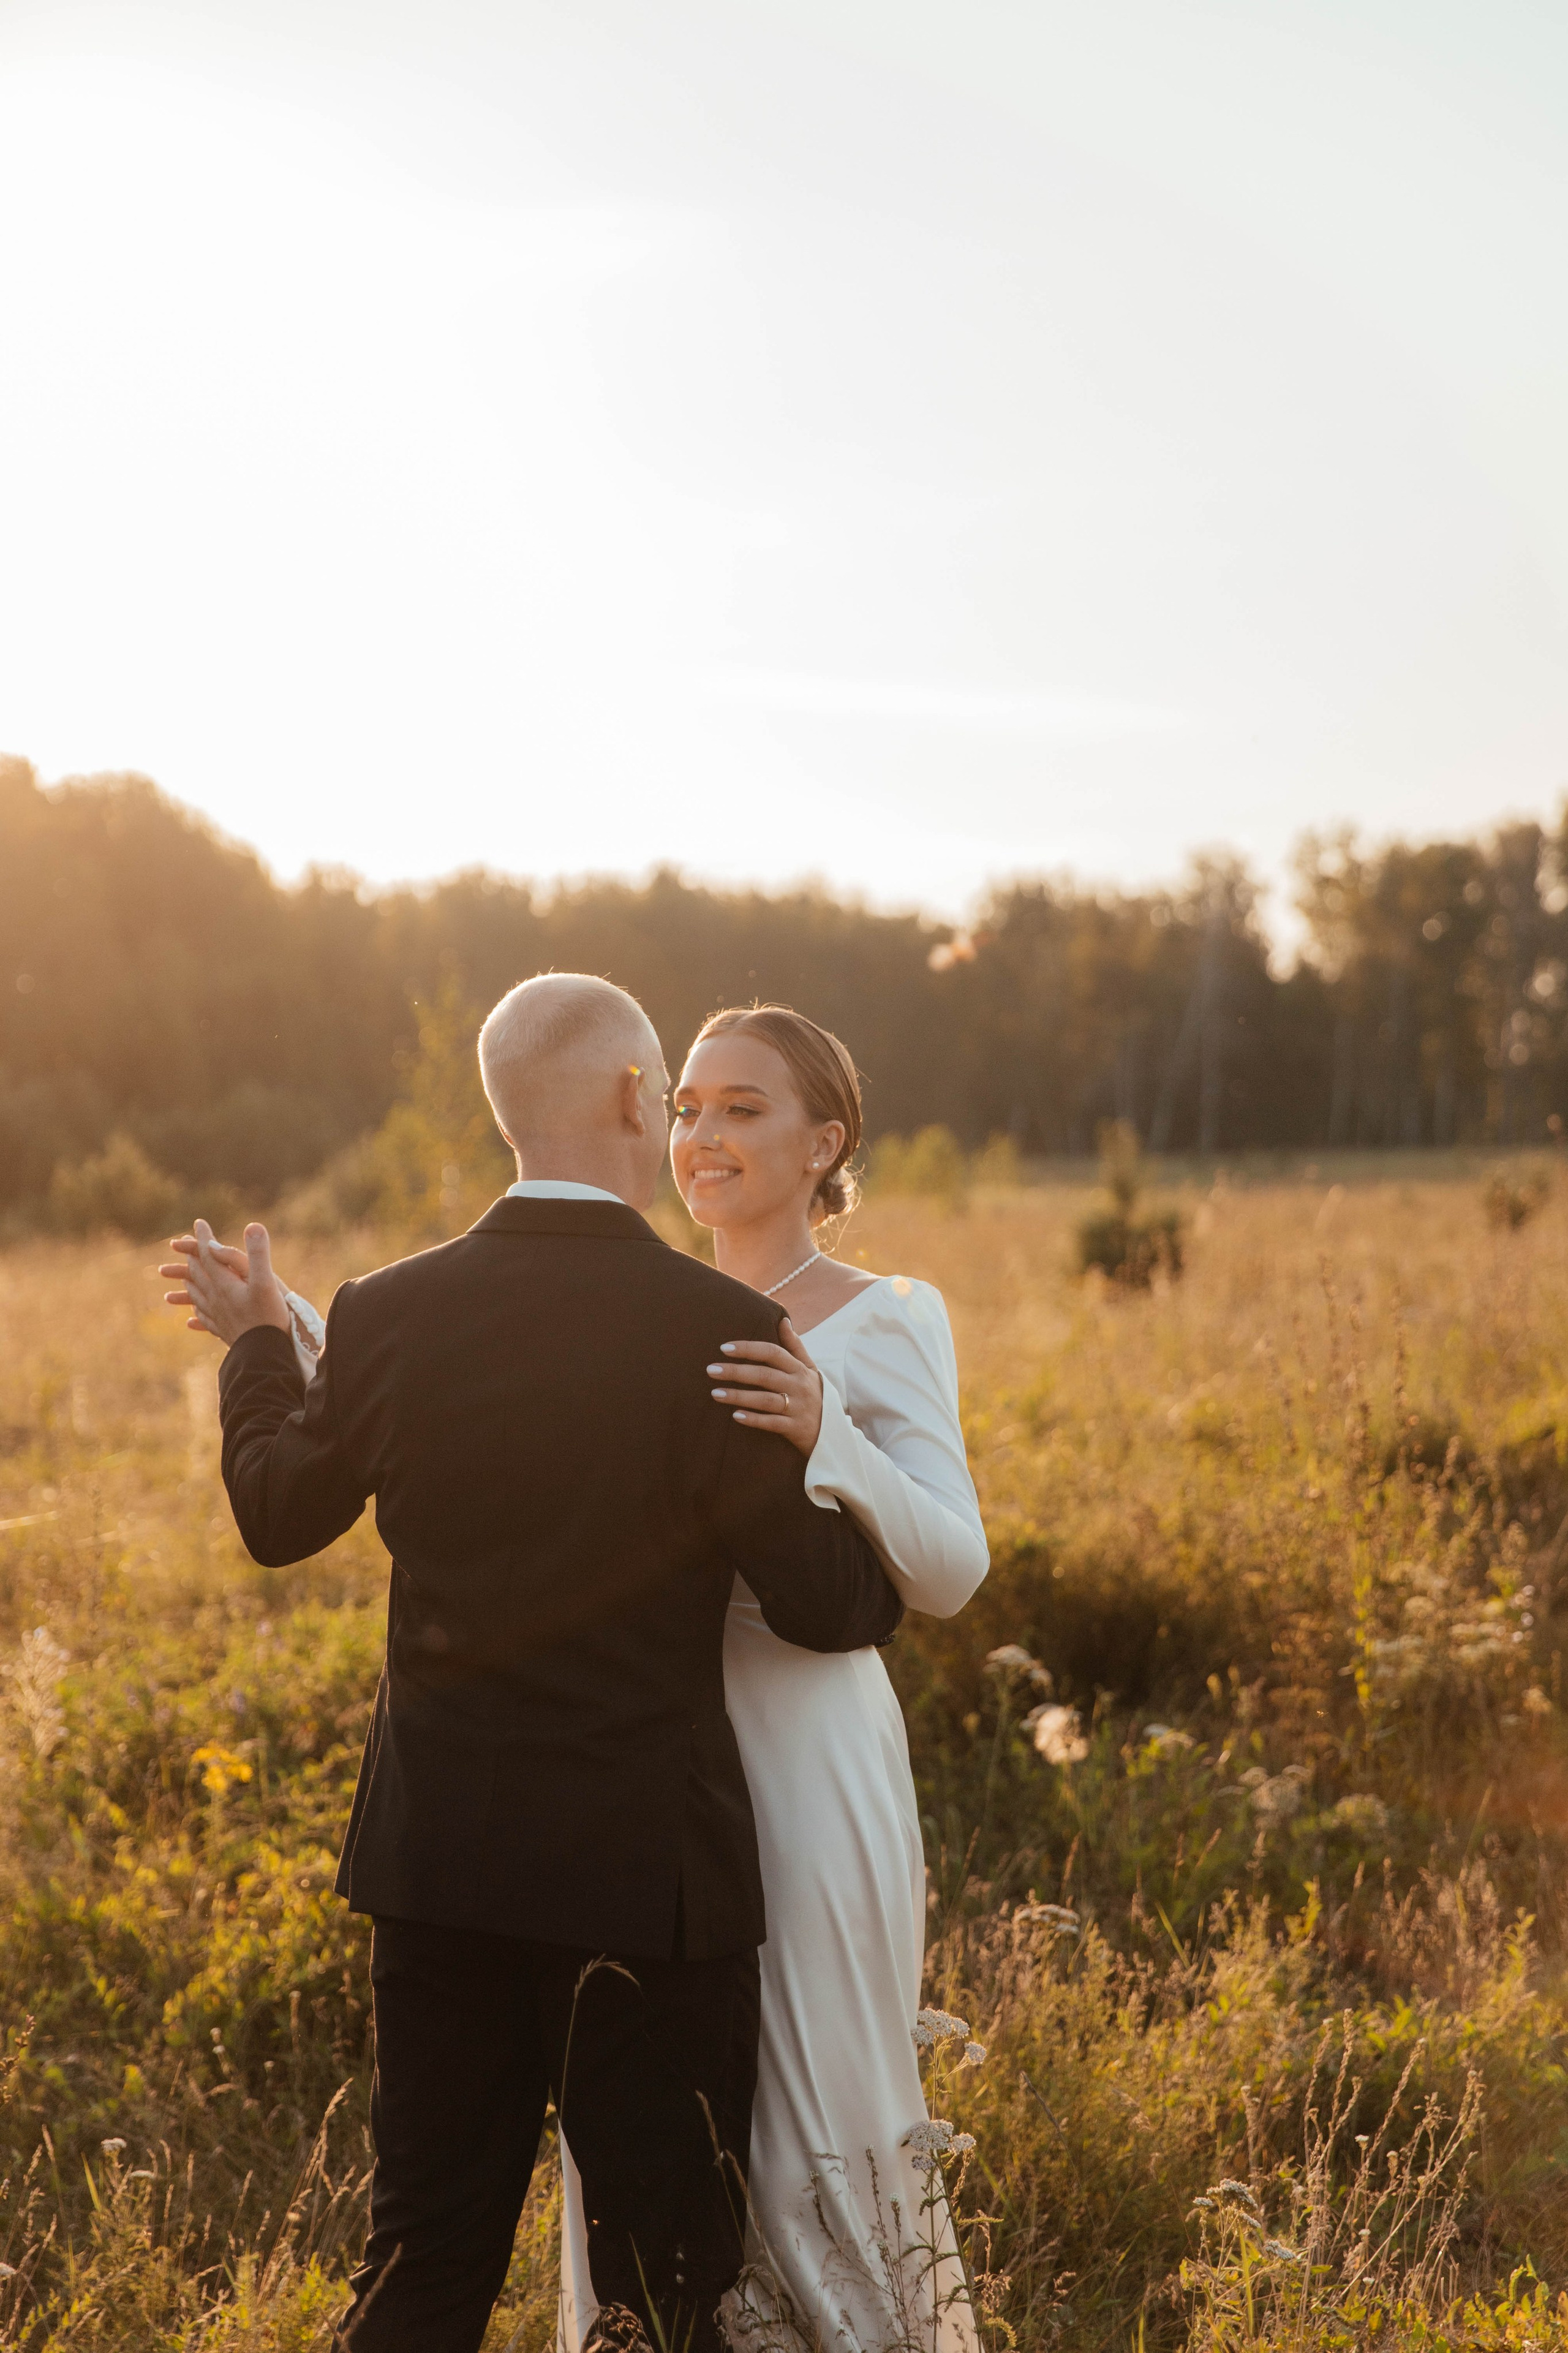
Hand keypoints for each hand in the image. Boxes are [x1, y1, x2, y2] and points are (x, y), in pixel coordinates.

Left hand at [160, 1219, 290, 1346]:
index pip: (208, 1255)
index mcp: (224, 1284)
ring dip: (187, 1285)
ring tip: (180, 1282)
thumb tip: (252, 1226)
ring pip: (196, 1297)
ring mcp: (218, 1316)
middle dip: (190, 1257)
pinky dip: (196, 1316)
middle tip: (180, 1245)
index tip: (199, 1223)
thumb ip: (258, 1254)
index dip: (204, 1238)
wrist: (264, 1355)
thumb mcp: (267, 1282)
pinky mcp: (225, 1331)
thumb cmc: (268, 1318)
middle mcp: (216, 1299)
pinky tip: (191, 1321)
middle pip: (197, 1274)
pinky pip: (205, 1320)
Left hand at [708, 1317, 823, 1457]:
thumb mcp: (810, 1368)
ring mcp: (798, 1408)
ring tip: (715, 1393)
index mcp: (800, 1369)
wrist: (832, 1431)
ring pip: (765, 1400)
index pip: (773, 1353)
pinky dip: (754, 1419)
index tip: (725, 1348)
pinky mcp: (795, 1428)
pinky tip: (735, 1416)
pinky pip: (772, 1423)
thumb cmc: (814, 1394)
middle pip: (765, 1375)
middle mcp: (799, 1386)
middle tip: (711, 1369)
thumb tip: (783, 1320)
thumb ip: (795, 1346)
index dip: (749, 1349)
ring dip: (739, 1396)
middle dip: (736, 1371)